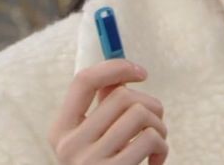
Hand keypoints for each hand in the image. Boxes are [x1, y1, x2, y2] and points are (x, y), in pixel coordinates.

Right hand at [48, 59, 167, 163]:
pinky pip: (150, 139)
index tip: (141, 72)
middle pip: (121, 97)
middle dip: (149, 103)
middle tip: (155, 121)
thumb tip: (123, 74)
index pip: (83, 81)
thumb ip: (103, 109)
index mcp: (60, 130)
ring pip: (141, 115)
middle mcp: (69, 146)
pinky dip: (162, 148)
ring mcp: (89, 162)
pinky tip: (155, 161)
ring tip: (156, 142)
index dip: (115, 67)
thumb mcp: (94, 139)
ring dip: (159, 126)